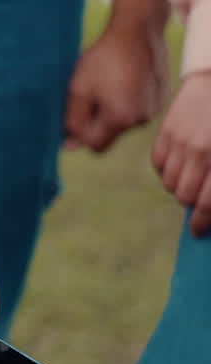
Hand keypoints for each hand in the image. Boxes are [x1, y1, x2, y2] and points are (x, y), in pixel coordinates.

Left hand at [64, 16, 167, 151]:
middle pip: (109, 135)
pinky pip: (135, 110)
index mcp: (121, 119)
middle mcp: (141, 120)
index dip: (79, 134)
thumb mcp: (79, 89)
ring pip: (121, 123)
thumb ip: (73, 120)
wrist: (136, 33)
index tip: (74, 113)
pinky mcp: (158, 99)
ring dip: (109, 112)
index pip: (94, 145)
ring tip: (106, 84)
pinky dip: (124, 102)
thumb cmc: (103, 59)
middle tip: (89, 95)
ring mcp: (153, 110)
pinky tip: (120, 81)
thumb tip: (69, 146)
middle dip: (94, 122)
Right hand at [152, 72, 210, 235]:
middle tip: (198, 198)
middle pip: (184, 196)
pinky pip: (158, 162)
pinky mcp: (167, 131)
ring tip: (190, 177)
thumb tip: (209, 208)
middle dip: (191, 201)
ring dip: (179, 185)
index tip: (198, 232)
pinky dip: (166, 168)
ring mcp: (181, 142)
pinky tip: (180, 162)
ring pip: (169, 182)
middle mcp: (201, 154)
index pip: (207, 205)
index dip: (202, 224)